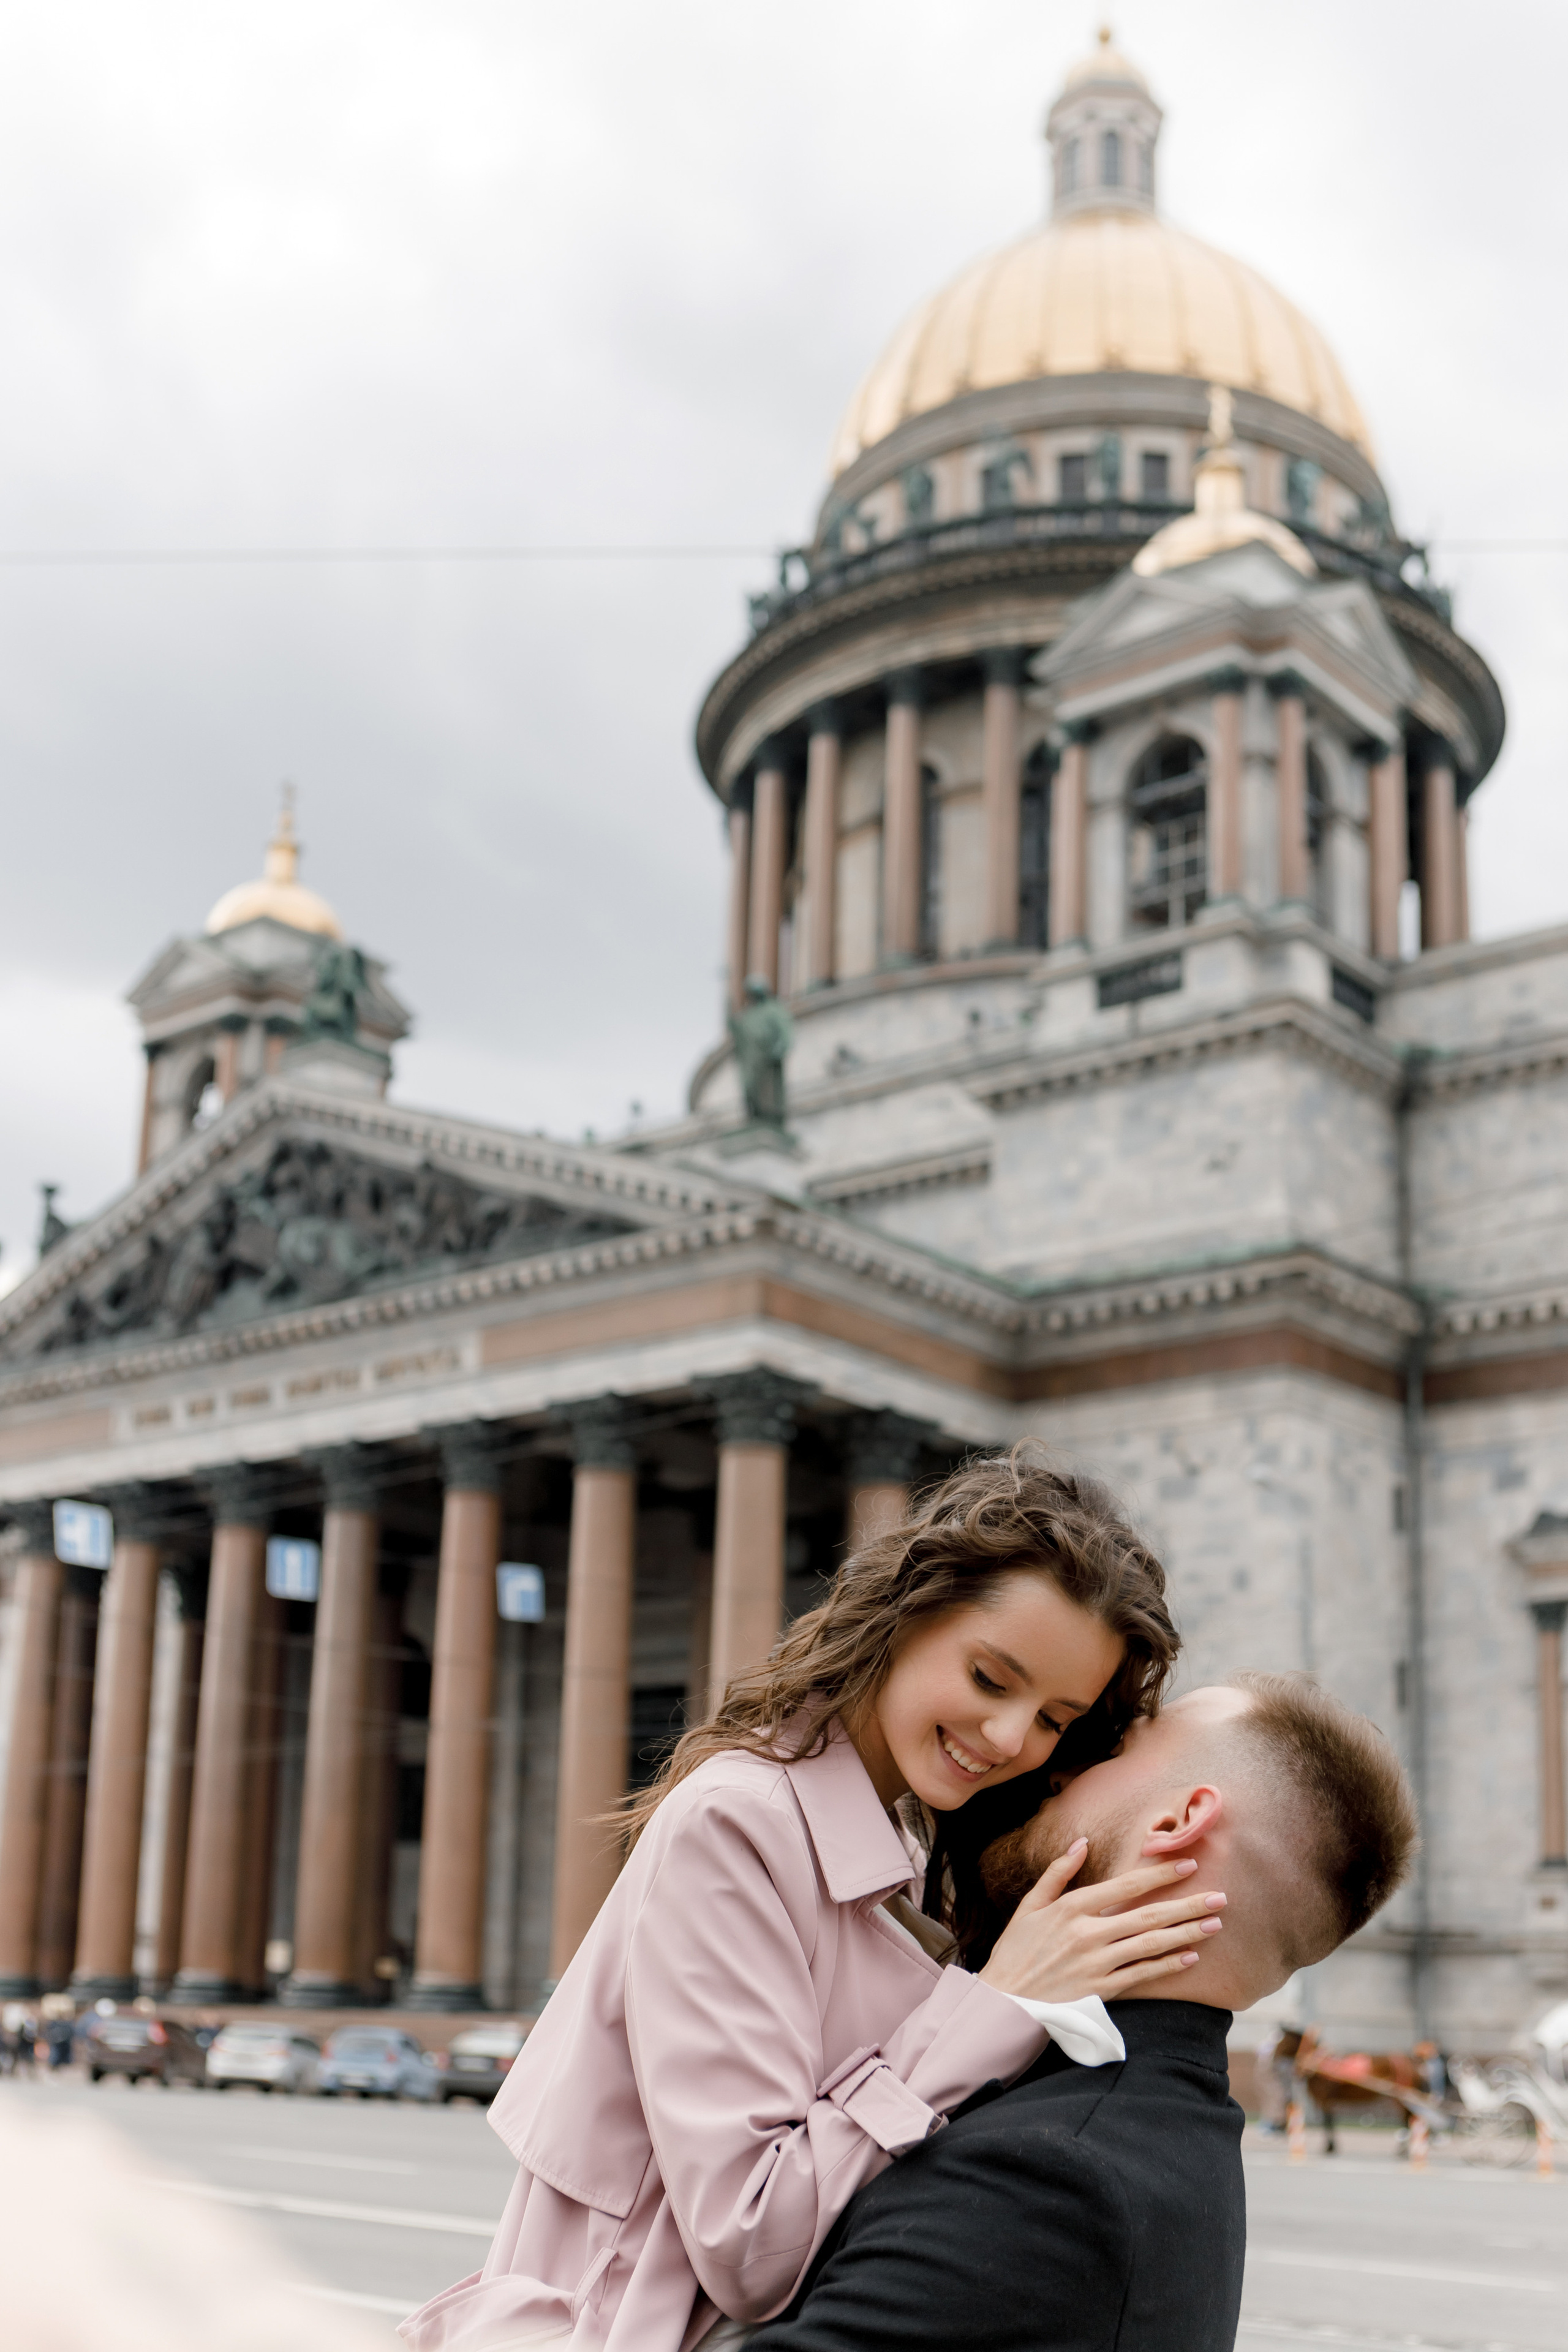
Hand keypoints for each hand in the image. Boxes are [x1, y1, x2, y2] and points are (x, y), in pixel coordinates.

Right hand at [977, 1844, 1224, 2003]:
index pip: (1124, 1886)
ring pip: (1150, 1944)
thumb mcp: (1030, 1905)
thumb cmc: (1016, 1949)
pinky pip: (1142, 1975)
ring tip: (1214, 1925)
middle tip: (1220, 1897)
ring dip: (1186, 1934)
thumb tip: (1082, 1842)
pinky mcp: (1101, 1990)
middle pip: (1147, 1915)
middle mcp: (1088, 1934)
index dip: (1158, 1875)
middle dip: (1186, 1904)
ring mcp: (1096, 1964)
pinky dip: (1167, 1966)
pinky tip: (1190, 1958)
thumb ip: (1058, 1872)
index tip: (1187, 1866)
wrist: (1006, 2001)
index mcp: (1071, 1908)